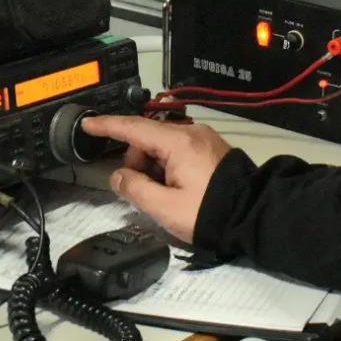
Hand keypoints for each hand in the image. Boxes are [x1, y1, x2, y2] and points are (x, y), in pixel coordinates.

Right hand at [80, 115, 231, 242]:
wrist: (253, 215)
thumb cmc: (208, 213)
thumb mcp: (166, 208)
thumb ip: (135, 189)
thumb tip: (118, 177)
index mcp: (177, 142)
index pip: (133, 128)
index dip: (107, 126)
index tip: (87, 124)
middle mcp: (191, 132)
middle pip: (147, 137)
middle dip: (136, 160)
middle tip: (142, 191)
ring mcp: (204, 138)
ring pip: (163, 144)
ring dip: (153, 165)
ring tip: (163, 193)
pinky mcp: (212, 148)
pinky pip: (179, 149)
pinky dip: (168, 164)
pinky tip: (174, 186)